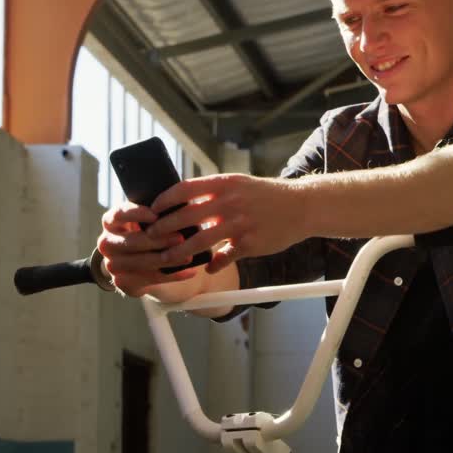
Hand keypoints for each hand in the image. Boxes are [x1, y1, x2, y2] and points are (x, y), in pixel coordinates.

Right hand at [96, 201, 206, 300]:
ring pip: (140, 262)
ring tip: (188, 257)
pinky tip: (190, 271)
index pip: (119, 214)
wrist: (142, 263)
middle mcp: (107, 242)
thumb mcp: (150, 220)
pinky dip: (172, 275)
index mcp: (111, 222)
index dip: (136, 214)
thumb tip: (182, 207)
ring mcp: (112, 263)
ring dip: (166, 260)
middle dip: (158, 240)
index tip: (156, 215)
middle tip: (180, 238)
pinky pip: (149, 279)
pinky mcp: (122, 282)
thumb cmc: (150, 232)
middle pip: (131, 241)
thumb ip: (159, 213)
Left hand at [146, 173, 306, 273]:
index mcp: (225, 184)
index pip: (184, 189)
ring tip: (168, 259)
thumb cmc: (268, 196)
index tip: (152, 211)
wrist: (302, 206)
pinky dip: (214, 265)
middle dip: (163, 229)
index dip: (163, 201)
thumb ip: (214, 191)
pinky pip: (224, 258)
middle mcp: (230, 202)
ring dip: (180, 252)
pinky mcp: (251, 243)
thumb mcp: (240, 184)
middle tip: (151, 238)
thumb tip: (184, 199)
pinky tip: (209, 269)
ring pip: (200, 241)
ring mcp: (240, 224)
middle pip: (186, 216)